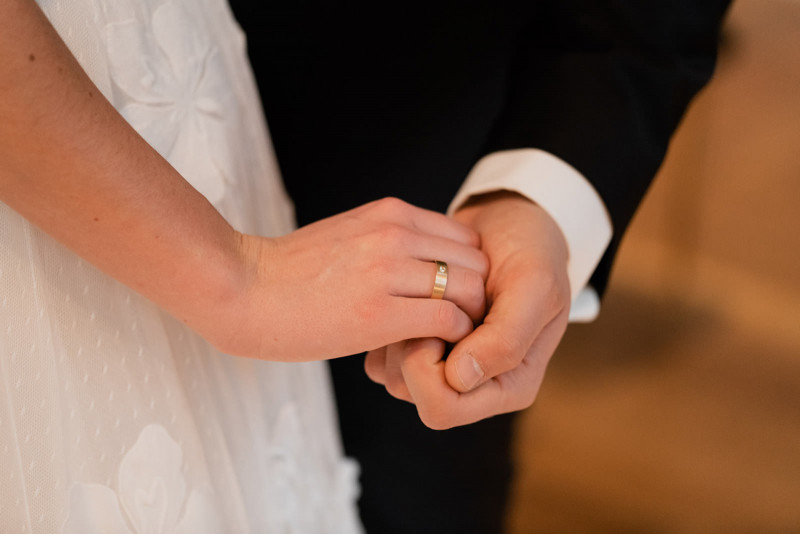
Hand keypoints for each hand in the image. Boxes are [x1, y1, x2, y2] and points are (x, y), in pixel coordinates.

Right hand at [216, 197, 487, 361]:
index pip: (466, 237)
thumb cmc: (291, 270)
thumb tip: (424, 264)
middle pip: (477, 262)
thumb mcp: (349, 235)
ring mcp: (389, 271)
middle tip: (458, 324)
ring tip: (444, 340)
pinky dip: (451, 339)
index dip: (468, 271)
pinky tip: (428, 349)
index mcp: (391, 213)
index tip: (454, 298)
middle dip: (475, 295)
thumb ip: (390, 239)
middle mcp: (396, 234)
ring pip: (469, 290)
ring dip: (466, 319)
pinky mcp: (380, 313)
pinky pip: (448, 321)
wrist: (242, 289)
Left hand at [365, 192, 569, 428]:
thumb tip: (461, 379)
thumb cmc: (531, 250)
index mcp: (509, 386)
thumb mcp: (535, 286)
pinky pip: (383, 357)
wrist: (512, 219)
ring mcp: (448, 367)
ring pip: (393, 377)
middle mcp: (477, 386)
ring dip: (395, 333)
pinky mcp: (426, 346)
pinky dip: (385, 326)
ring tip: (422, 296)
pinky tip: (406, 295)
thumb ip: (506, 338)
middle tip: (426, 303)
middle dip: (408, 350)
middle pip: (411, 394)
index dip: (428, 370)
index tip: (438, 321)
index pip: (443, 408)